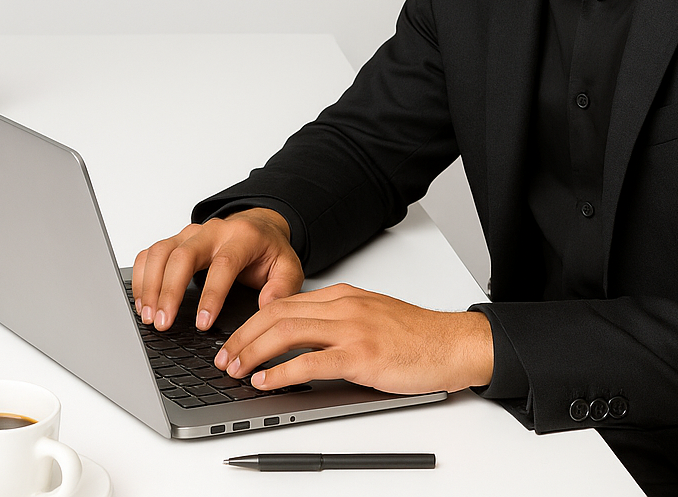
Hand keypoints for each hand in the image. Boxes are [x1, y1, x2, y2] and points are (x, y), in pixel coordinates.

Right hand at [131, 207, 303, 331]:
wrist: (258, 228)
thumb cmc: (269, 251)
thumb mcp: (289, 267)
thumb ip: (282, 287)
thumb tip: (265, 307)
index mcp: (242, 238)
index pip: (223, 264)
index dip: (211, 295)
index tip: (203, 323)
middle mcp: (213, 232)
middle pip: (183, 255)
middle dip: (169, 291)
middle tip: (163, 323)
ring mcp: (190, 234)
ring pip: (161, 252)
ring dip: (150, 285)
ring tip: (148, 316)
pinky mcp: (176, 240)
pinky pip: (150, 253)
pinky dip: (141, 276)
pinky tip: (142, 300)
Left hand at [212, 283, 493, 394]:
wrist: (453, 343)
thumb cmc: (417, 336)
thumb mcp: (371, 316)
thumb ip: (338, 321)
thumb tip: (302, 341)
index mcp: (343, 296)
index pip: (283, 303)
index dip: (252, 322)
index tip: (234, 340)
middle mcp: (343, 306)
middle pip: (276, 315)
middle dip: (242, 337)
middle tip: (224, 358)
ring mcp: (351, 329)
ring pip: (286, 333)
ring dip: (253, 352)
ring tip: (236, 370)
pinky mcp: (361, 355)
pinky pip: (310, 362)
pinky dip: (281, 372)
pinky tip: (266, 381)